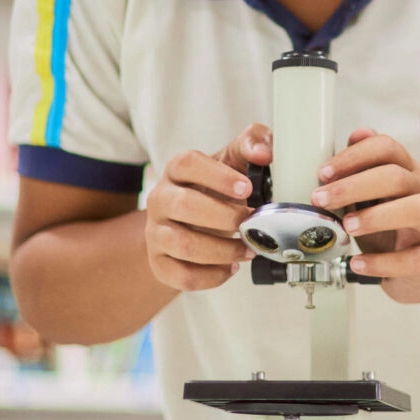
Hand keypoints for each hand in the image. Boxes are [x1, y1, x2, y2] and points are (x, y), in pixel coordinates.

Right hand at [142, 125, 270, 291]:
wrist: (192, 221)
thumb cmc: (217, 189)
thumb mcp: (235, 161)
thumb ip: (253, 143)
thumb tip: (263, 153)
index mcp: (177, 170)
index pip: (187, 164)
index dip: (217, 176)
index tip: (246, 188)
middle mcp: (160, 199)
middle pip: (183, 205)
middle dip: (224, 217)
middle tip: (251, 222)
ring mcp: (156, 232)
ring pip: (182, 244)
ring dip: (222, 250)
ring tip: (247, 249)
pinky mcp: (159, 262)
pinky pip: (180, 275)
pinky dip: (211, 276)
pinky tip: (230, 268)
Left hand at [313, 129, 419, 302]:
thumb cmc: (388, 225)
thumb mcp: (373, 194)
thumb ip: (362, 167)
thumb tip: (357, 133)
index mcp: (406, 170)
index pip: (386, 147)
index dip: (353, 156)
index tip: (323, 173)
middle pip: (396, 176)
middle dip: (352, 186)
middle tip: (321, 199)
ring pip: (417, 209)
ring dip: (375, 217)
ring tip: (347, 227)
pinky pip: (412, 259)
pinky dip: (381, 261)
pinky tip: (357, 263)